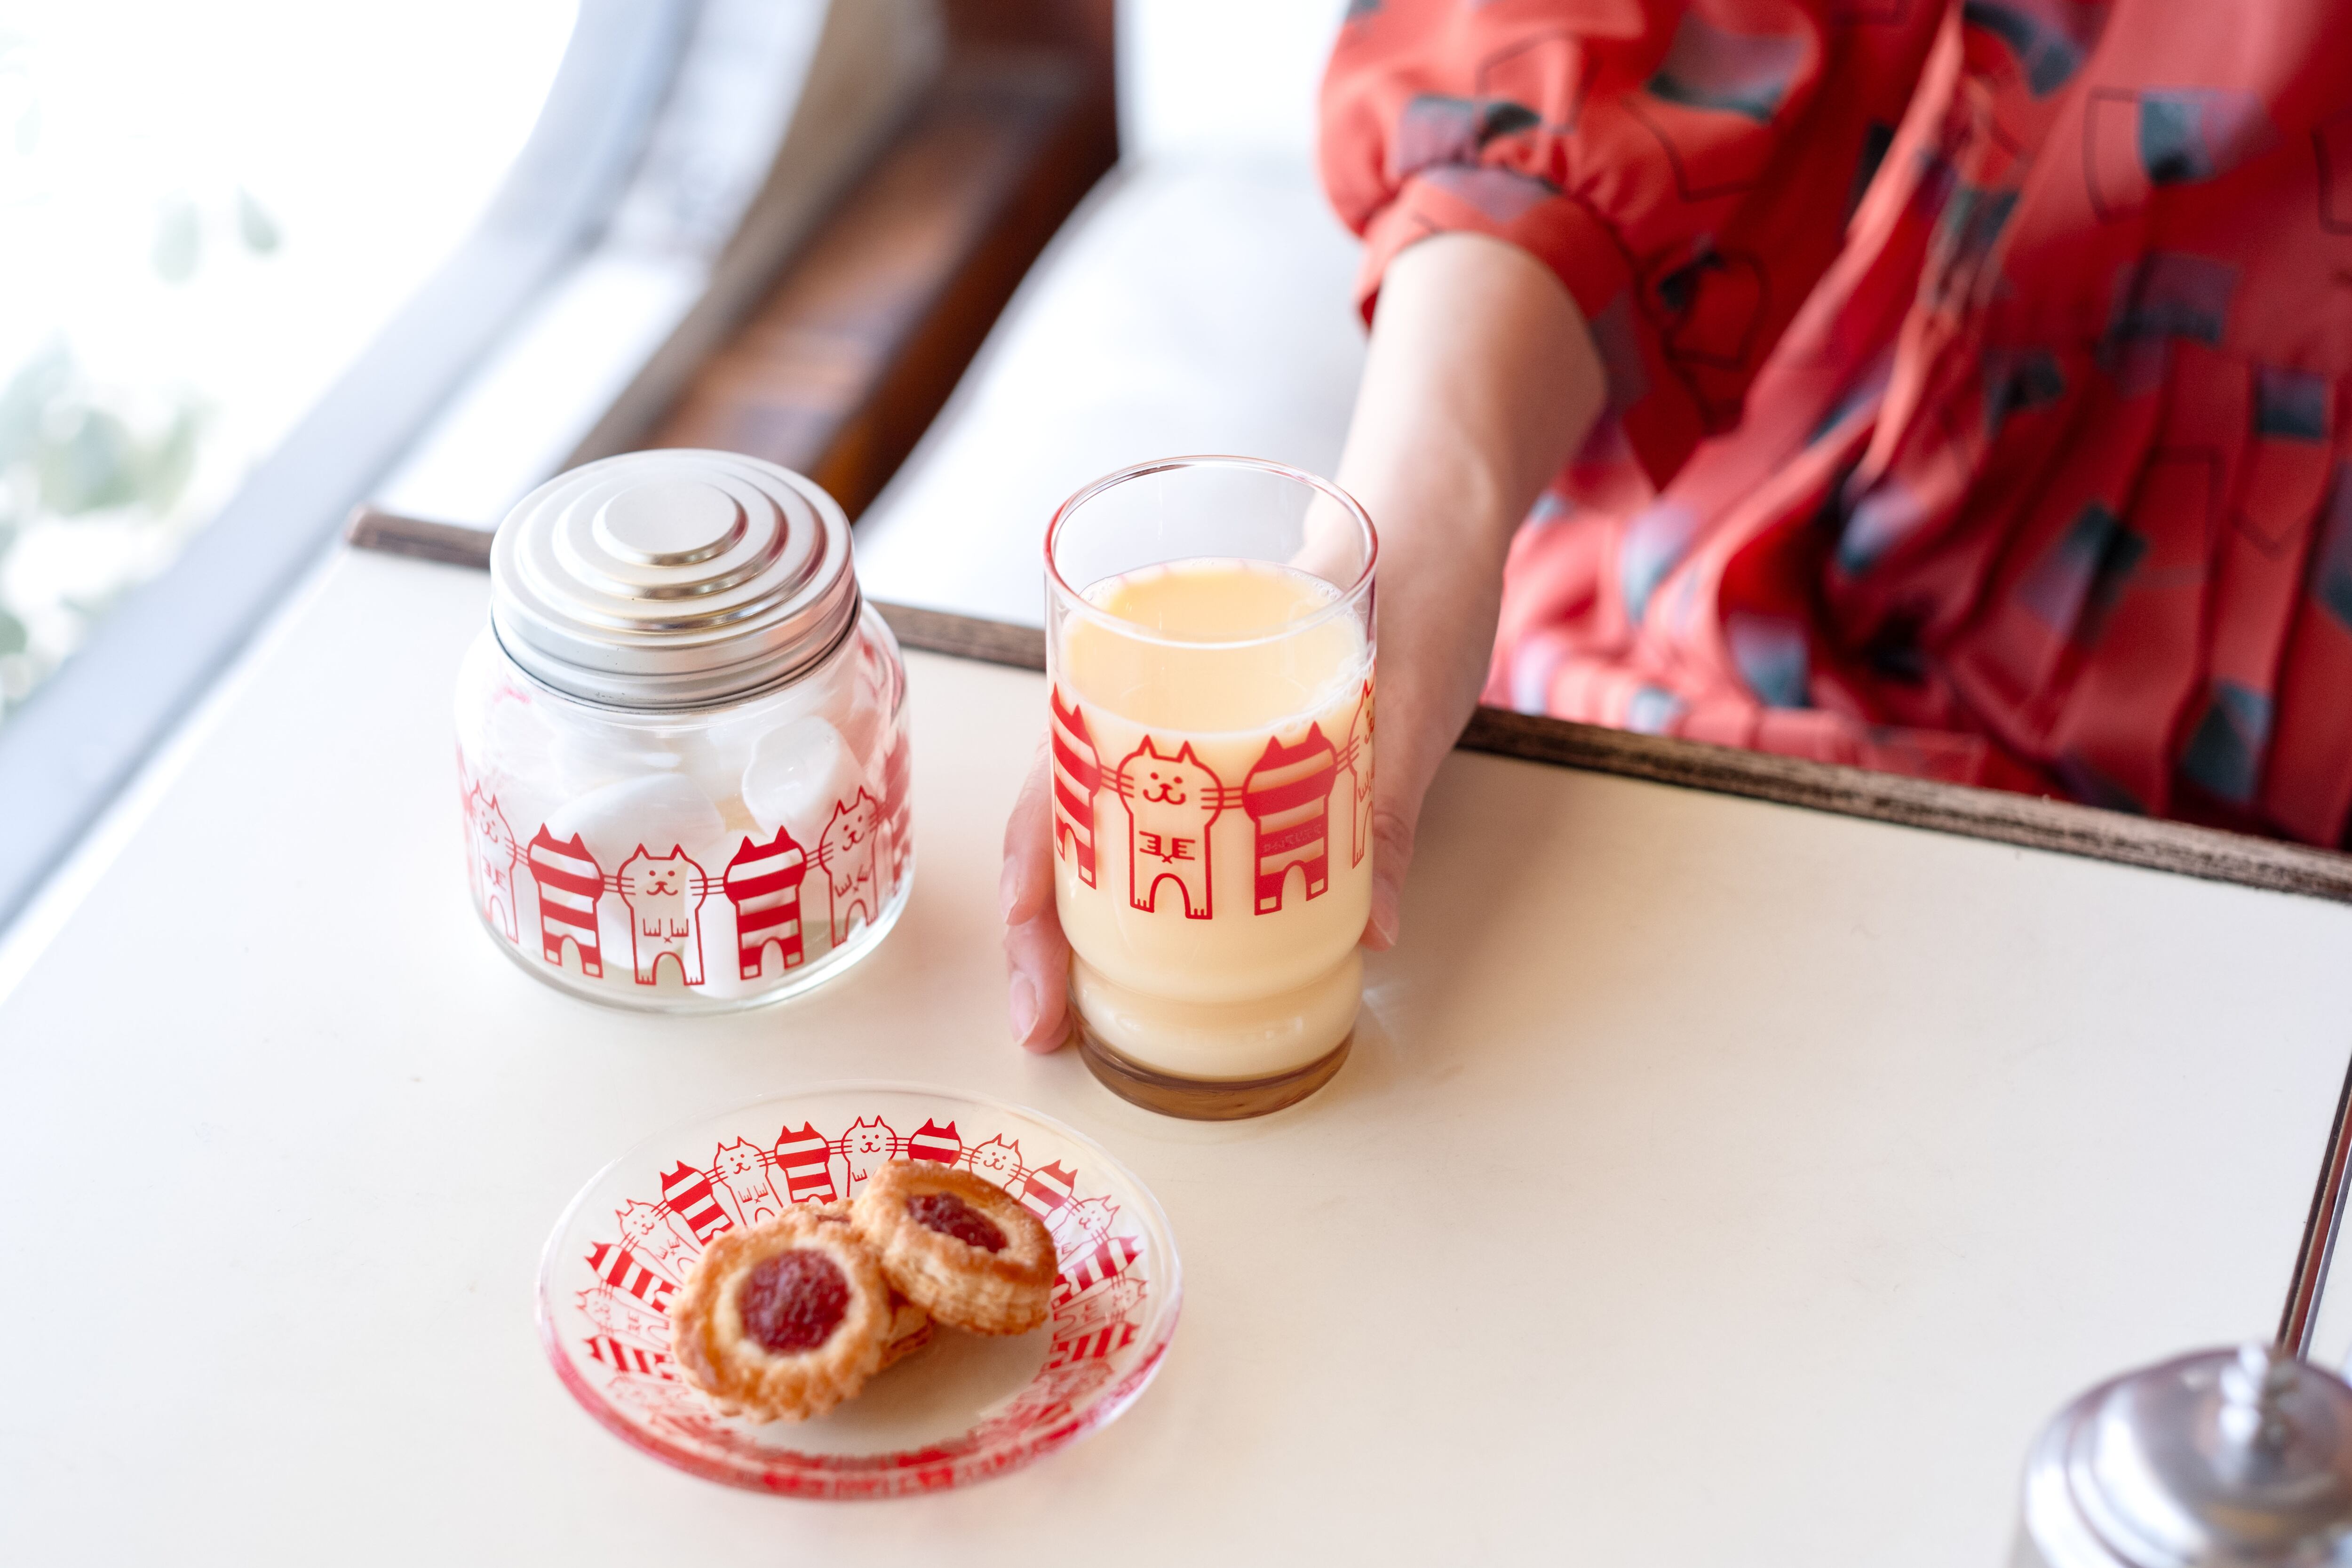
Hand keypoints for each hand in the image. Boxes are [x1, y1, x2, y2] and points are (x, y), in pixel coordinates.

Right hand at [1000, 232, 1601, 1048]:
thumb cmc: (1415, 573)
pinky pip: (1178, 833)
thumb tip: (1375, 926)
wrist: (1442, 517)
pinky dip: (1158, 898)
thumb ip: (1387, 802)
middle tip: (1042, 1024)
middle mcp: (1155, 705)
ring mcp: (1192, 735)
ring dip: (1084, 925)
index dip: (1030, 876)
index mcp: (1158, 664)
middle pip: (1061, 823)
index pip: (1054, 779)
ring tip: (1073, 1013)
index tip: (1032, 961)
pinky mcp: (1244, 760)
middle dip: (1040, 930)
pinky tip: (1154, 961)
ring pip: (1106, 833)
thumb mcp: (1408, 691)